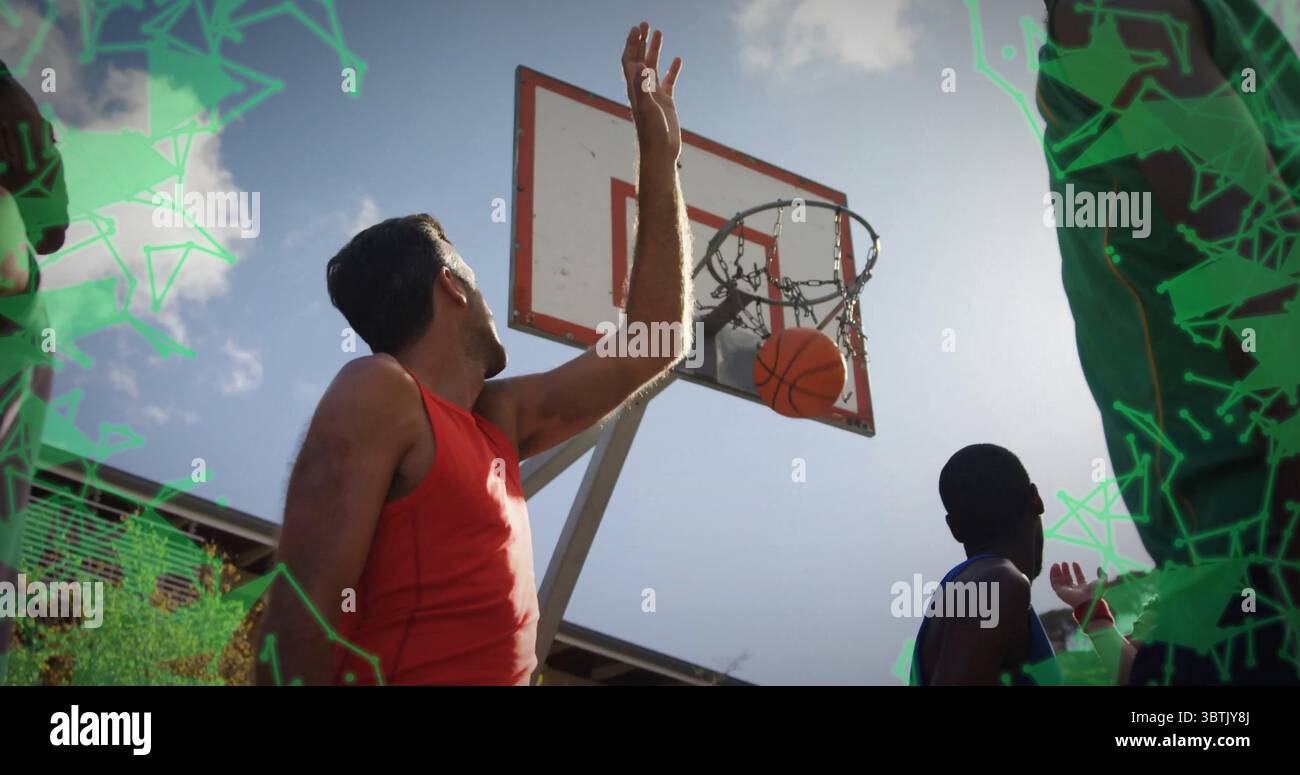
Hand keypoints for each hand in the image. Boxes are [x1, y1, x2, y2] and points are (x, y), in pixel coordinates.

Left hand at [621, 22, 682, 163]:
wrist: (660, 152)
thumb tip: (641, 66)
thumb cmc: (652, 134)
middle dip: (641, 41)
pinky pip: (668, 81)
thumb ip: (643, 88)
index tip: (636, 28)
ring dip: (655, 50)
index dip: (631, 44)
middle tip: (646, 24)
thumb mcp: (647, 109)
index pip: (629, 60)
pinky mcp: (666, 102)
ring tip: (659, 32)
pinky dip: (672, 69)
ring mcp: (654, 95)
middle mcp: (642, 89)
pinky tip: (677, 59)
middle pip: (639, 59)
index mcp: (635, 89)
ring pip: (653, 67)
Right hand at [1049, 561, 1106, 607]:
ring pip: (1060, 580)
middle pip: (1068, 579)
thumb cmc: (1095, 593)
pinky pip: (1054, 582)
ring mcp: (1066, 591)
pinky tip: (1053, 567)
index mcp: (1083, 588)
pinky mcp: (1059, 592)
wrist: (1087, 602)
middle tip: (1065, 562)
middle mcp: (1074, 590)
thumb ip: (1102, 575)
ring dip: (1057, 572)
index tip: (1075, 562)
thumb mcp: (1102, 582)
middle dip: (1066, 571)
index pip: (1078, 578)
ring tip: (1056, 564)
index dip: (1077, 570)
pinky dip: (1052, 574)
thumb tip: (1100, 567)